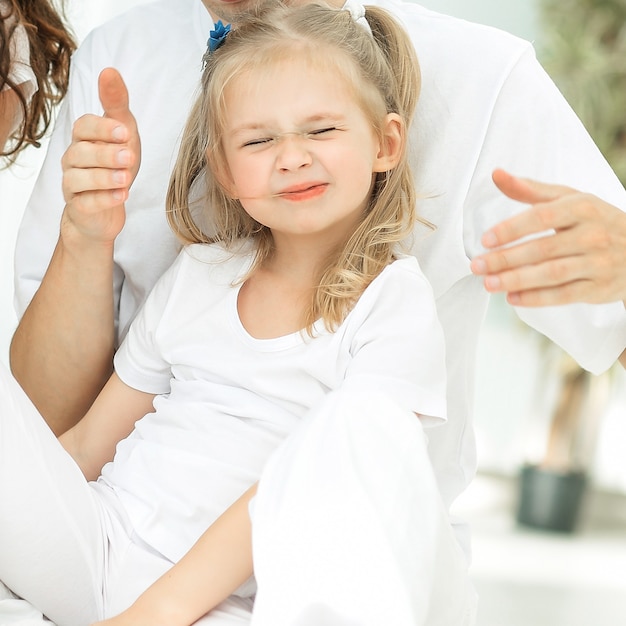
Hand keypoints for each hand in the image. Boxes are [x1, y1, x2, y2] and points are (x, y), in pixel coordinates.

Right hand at [61, 67, 140, 244]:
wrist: (106, 208)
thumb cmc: (115, 165)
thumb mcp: (123, 133)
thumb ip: (117, 104)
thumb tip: (110, 70)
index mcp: (83, 138)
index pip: (84, 126)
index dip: (103, 128)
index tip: (125, 132)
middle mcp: (73, 159)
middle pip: (81, 152)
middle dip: (105, 154)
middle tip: (129, 157)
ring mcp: (72, 184)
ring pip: (79, 178)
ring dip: (104, 178)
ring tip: (126, 179)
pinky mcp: (78, 207)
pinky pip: (86, 202)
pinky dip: (104, 199)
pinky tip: (122, 196)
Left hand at [470, 169, 625, 306]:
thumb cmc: (595, 221)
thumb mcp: (569, 199)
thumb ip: (530, 189)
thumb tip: (497, 174)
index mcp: (582, 208)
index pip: (541, 217)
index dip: (511, 229)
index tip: (486, 240)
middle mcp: (592, 235)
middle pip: (542, 249)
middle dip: (506, 259)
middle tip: (478, 266)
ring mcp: (598, 262)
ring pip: (552, 273)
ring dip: (517, 280)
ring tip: (489, 284)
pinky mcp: (599, 287)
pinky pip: (565, 295)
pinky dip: (537, 298)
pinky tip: (513, 298)